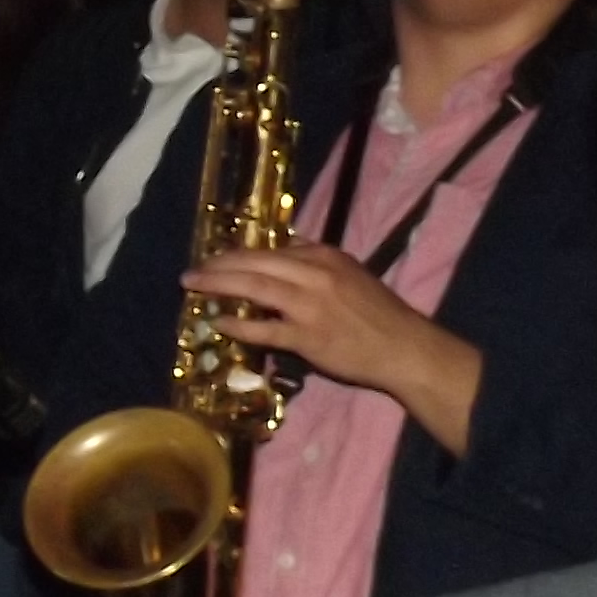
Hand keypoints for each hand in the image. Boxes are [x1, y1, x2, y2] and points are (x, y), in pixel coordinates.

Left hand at [184, 242, 480, 447]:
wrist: (404, 347)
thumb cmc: (377, 312)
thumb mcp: (349, 273)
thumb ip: (316, 261)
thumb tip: (286, 249)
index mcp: (324, 256)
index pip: (272, 251)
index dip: (239, 255)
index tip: (217, 260)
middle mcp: (315, 274)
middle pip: (256, 263)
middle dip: (219, 265)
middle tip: (193, 271)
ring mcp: (310, 305)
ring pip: (255, 288)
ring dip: (219, 285)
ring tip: (194, 286)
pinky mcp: (308, 337)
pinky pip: (265, 329)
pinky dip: (239, 325)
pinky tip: (218, 324)